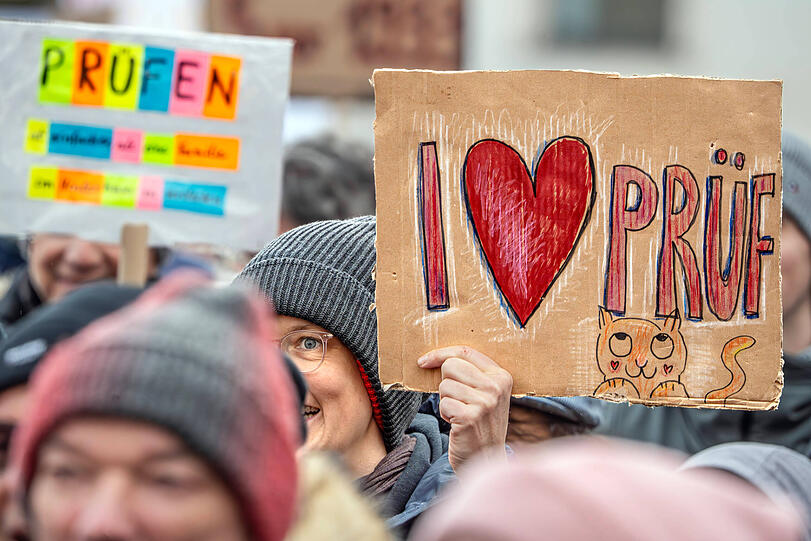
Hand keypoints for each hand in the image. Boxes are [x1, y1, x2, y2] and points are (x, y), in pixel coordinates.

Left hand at [418, 346, 512, 471]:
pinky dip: (446, 414)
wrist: (488, 458)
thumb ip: (469, 373)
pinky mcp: (470, 417)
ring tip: (461, 414)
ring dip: (447, 401)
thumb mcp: (484, 394)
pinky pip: (443, 404)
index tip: (424, 361)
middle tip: (458, 401)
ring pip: (444, 386)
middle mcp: (496, 387)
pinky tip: (458, 424)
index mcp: (501, 375)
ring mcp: (485, 402)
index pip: (465, 352)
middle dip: (446, 383)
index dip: (440, 354)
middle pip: (451, 365)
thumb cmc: (481, 423)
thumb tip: (431, 358)